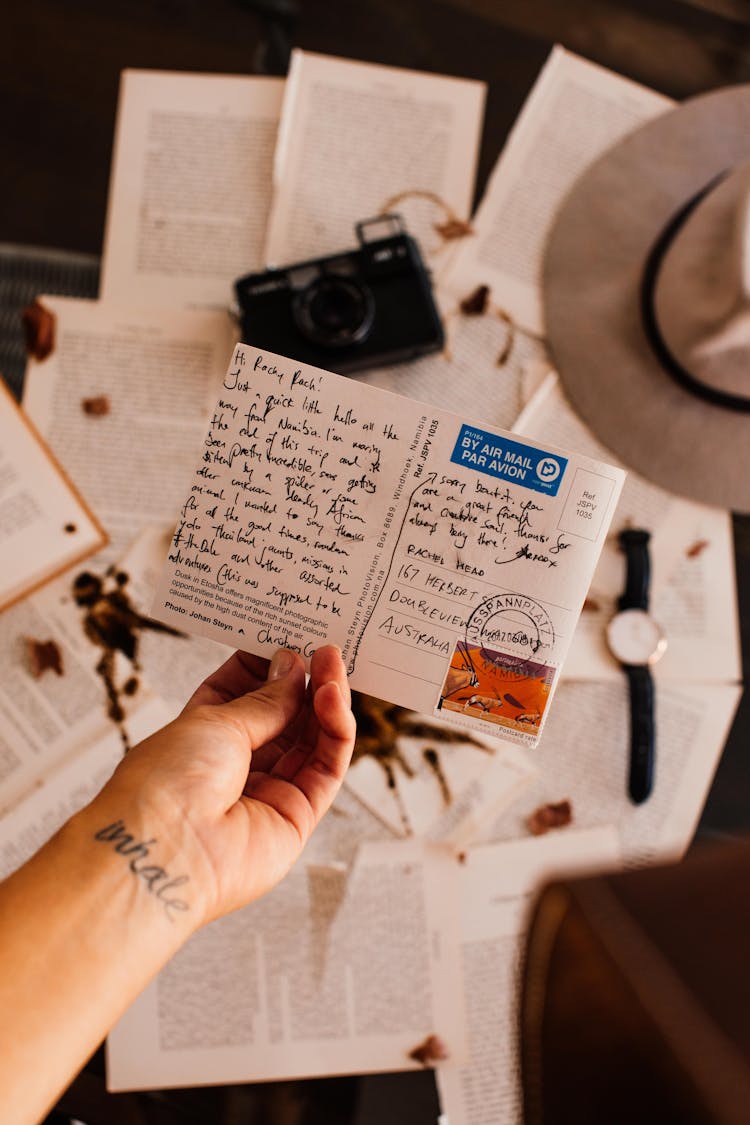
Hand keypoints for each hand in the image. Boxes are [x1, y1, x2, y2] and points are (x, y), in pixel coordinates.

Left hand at [92, 646, 355, 925]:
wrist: (163, 852)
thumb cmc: (166, 783)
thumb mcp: (214, 720)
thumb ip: (266, 698)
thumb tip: (294, 666)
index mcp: (203, 737)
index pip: (243, 692)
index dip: (268, 664)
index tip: (289, 635)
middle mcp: (236, 766)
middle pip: (284, 715)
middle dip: (305, 679)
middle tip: (323, 645)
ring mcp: (268, 792)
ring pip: (312, 738)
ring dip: (325, 698)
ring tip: (333, 662)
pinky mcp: (297, 816)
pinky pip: (327, 766)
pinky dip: (335, 730)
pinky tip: (332, 697)